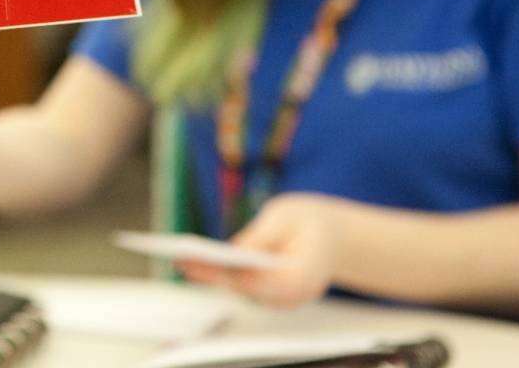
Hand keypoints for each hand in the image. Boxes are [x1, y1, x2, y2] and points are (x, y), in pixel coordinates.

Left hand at [177, 193, 341, 307]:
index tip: (200, 261)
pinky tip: (201, 264)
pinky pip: (247, 288)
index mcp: (301, 277)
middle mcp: (293, 297)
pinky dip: (225, 276)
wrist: (336, 236)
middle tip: (181, 260)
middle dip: (212, 274)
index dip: (226, 271)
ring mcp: (285, 301)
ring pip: (244, 291)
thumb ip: (261, 236)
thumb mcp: (285, 216)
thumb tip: (234, 250)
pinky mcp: (276, 297)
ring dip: (214, 277)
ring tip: (184, 260)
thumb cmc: (312, 221)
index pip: (257, 280)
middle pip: (245, 288)